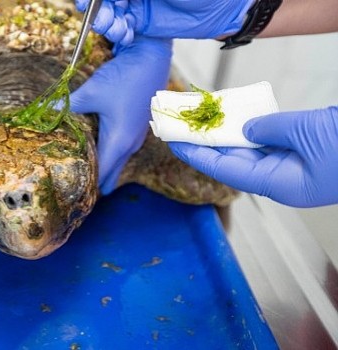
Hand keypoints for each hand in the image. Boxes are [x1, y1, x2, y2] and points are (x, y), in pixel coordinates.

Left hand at [69, 37, 171, 194]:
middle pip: (111, 171)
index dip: (88, 187)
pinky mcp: (137, 125)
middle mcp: (130, 143)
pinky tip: (98, 151)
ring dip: (103, 167)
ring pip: (117, 159)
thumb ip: (67, 106)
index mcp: (119, 141)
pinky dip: (110, 154)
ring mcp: (136, 134)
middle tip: (76, 193)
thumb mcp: (91, 92)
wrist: (152, 57)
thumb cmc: (124, 76)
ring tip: (85, 176)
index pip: (101, 174)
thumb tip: (45, 113)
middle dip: (95, 182)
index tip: (73, 198)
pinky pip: (122, 148)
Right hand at [76, 0, 251, 45]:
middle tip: (101, 16)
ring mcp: (135, 2)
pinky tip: (123, 33)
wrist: (222, 8)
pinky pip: (120, 26)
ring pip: (109, 11)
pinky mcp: (140, 21)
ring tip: (114, 26)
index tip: (89, 3)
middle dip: (98, 7)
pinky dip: (117, 31)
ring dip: (105, 20)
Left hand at [169, 107, 337, 207]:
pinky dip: (252, 130)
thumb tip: (247, 127)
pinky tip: (236, 119)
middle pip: (233, 162)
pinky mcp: (304, 154)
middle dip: (207, 145)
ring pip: (250, 152)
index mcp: (281, 185)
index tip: (173, 142)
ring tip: (202, 122)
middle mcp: (282, 180)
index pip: (225, 170)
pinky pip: (269, 143)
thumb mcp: (309, 133)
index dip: (197, 155)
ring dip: (228, 137)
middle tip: (183, 128)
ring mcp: (294, 168)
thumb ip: (271, 129)